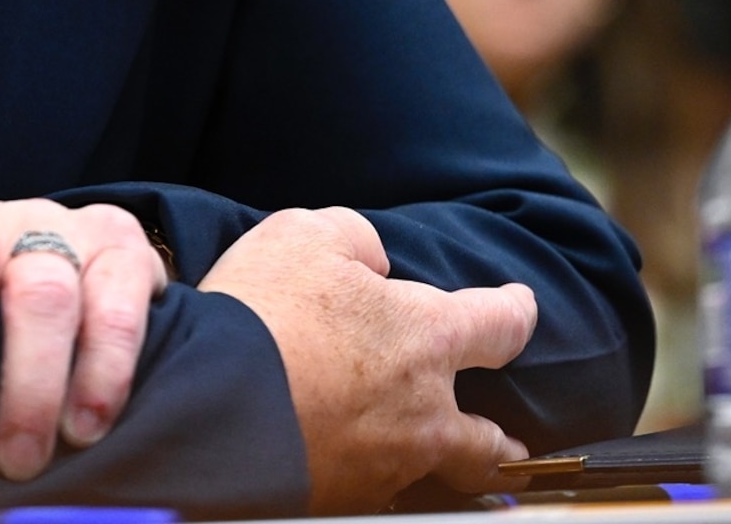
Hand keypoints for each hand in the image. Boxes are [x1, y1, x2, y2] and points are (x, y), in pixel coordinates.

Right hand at [198, 206, 536, 514]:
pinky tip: (346, 466)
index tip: (521, 306)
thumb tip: (373, 264)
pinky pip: (371, 490)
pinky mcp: (343, 500)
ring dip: (430, 461)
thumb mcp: (303, 234)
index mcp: (427, 336)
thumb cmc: (262, 312)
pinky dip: (365, 475)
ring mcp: (386, 465)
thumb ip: (354, 239)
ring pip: (431, 471)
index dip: (515, 311)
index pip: (500, 323)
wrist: (209, 406)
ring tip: (422, 461)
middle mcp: (423, 411)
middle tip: (511, 444)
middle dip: (503, 440)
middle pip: (488, 438)